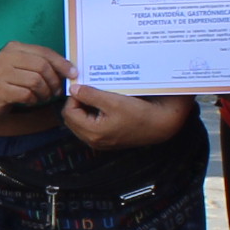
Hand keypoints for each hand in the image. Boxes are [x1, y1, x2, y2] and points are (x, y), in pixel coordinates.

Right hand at [0, 40, 70, 114]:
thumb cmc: (6, 79)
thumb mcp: (21, 65)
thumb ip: (40, 63)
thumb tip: (69, 69)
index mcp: (14, 48)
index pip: (44, 52)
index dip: (62, 63)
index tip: (72, 74)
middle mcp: (6, 57)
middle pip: (42, 67)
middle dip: (54, 81)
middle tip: (55, 91)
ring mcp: (0, 74)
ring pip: (36, 82)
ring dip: (44, 93)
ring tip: (43, 97)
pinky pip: (26, 95)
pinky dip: (33, 100)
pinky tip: (30, 101)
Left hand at [60, 84, 191, 152]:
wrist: (160, 124)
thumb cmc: (139, 113)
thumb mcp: (113, 101)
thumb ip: (90, 95)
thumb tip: (73, 90)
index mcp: (92, 133)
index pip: (69, 113)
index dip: (74, 98)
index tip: (86, 87)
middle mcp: (93, 141)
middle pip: (72, 119)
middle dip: (77, 104)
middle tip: (89, 91)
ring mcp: (100, 142)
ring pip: (80, 123)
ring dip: (84, 109)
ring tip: (97, 97)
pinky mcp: (107, 140)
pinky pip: (90, 127)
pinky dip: (92, 115)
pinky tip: (103, 106)